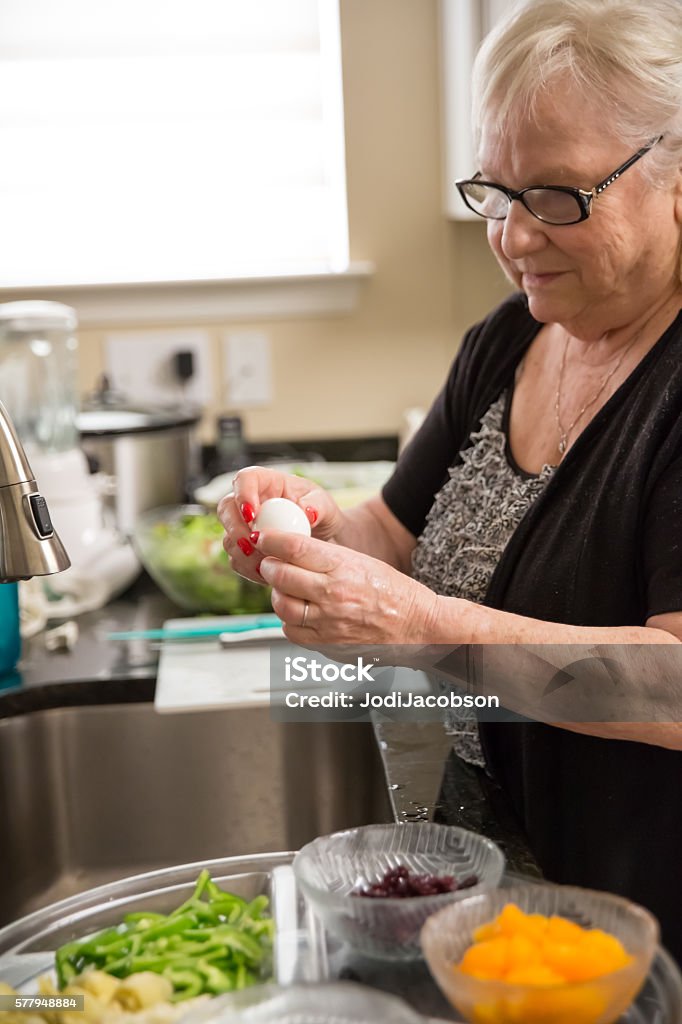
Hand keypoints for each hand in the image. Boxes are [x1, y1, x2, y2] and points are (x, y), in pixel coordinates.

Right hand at [217, 466, 344, 582]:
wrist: (323, 540)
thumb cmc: (322, 514)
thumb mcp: (325, 506)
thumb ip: (317, 506)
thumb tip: (306, 512)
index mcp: (267, 483)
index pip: (245, 479)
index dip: (242, 494)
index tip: (252, 514)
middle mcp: (249, 503)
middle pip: (226, 508)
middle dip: (235, 528)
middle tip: (252, 544)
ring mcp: (244, 527)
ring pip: (228, 537)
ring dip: (242, 552)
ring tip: (265, 562)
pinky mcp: (245, 549)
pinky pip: (236, 560)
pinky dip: (248, 568)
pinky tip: (266, 573)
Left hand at [254, 528, 439, 646]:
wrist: (418, 624)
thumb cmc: (392, 591)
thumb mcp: (361, 562)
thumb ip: (325, 558)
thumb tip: (288, 551)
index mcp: (344, 566)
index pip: (295, 548)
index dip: (272, 541)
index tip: (264, 539)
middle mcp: (334, 594)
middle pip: (281, 575)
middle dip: (269, 566)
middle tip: (270, 563)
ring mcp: (329, 622)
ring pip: (281, 605)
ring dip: (276, 595)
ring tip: (284, 590)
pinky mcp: (328, 644)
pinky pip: (292, 631)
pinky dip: (289, 621)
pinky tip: (299, 613)